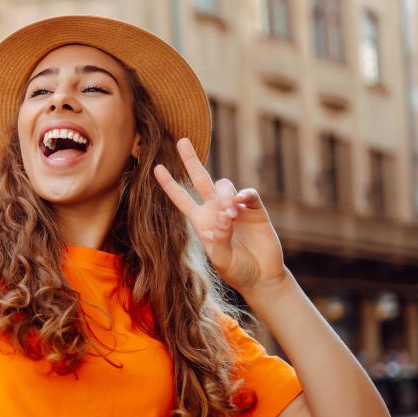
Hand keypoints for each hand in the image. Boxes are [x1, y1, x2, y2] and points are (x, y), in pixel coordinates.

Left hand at [153, 138, 287, 296]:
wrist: (261, 276)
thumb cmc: (236, 270)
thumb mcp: (221, 259)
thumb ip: (220, 239)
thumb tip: (224, 216)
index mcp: (200, 221)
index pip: (181, 198)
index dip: (169, 184)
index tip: (156, 167)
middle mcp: (215, 209)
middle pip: (200, 178)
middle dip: (191, 160)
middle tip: (181, 140)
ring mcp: (235, 207)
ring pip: (224, 186)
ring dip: (224, 196)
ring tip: (229, 215)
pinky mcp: (255, 209)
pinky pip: (247, 194)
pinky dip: (243, 195)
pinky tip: (240, 204)